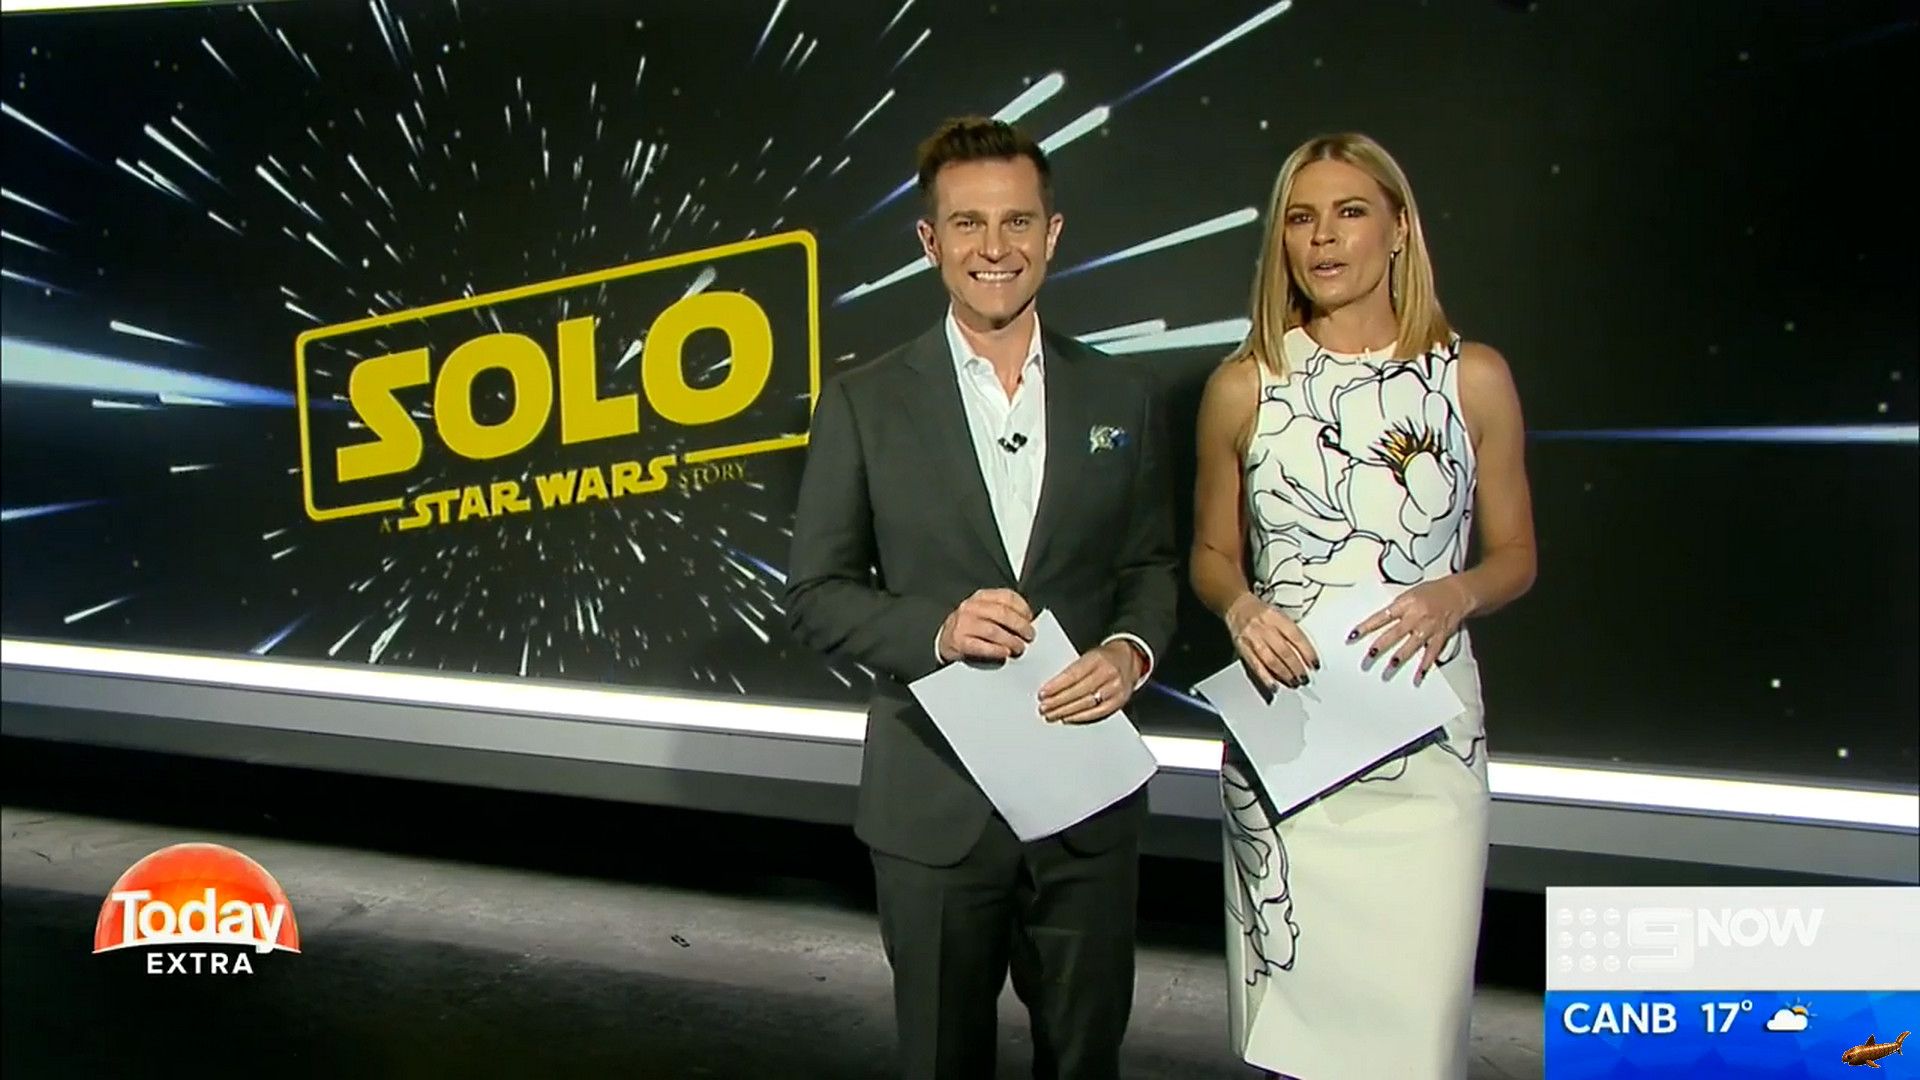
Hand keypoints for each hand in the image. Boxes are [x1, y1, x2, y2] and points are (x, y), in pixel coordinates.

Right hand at [938, 588, 1034, 662]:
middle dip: (1020, 626)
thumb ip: (1003, 613)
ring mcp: (964, 623)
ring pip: (994, 630)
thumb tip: (1027, 623)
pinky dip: (996, 650)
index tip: (1030, 619)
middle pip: (1002, 613)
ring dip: (1011, 640)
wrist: (945, 640)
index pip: (1007, 596)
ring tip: (1019, 648)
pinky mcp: (958, 641)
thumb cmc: (970, 627)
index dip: (1023, 608)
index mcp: (981, 596)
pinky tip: (1005, 653)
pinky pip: (981, 646)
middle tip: (1029, 636)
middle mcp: (971, 607)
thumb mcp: (985, 613)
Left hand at [1038, 641, 1137, 723]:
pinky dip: (1080, 717)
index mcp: (1097, 659)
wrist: (1129, 659)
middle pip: (1079, 691)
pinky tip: (1068, 718)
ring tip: (1052, 714)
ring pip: (1087, 704)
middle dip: (1058, 701)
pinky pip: (1098, 713)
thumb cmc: (1104, 658)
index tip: (1043, 693)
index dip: (1056, 686)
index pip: (1073, 675)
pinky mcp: (1119, 702)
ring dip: (1066, 711)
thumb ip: (1072, 670)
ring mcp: (1115, 689)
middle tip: (1044, 707)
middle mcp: (1108, 674)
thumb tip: (1050, 687)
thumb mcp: (1088, 655)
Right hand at [1224, 592, 1318, 690]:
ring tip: (1293, 682)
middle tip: (1304, 678)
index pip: (1296, 637)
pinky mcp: (1242, 649)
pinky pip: (1255, 666)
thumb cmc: (1262, 613)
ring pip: (1271, 660)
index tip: (1314, 665)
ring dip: (1284, 674)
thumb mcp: (1280, 615)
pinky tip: (1274, 686)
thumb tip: (1306, 657)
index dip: (1307, 653)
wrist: (1237, 606)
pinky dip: (1265, 678)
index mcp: (1277, 617)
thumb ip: (1292, 633)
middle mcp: (1264, 627)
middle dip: (1297, 668)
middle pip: (1284, 651)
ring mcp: (1252, 638)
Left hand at [1348, 577, 1476, 683]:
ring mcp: (1429, 627)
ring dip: (1401, 657)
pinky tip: (1418, 676)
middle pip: (1395, 632)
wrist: (1458, 593)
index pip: (1381, 616)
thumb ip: (1395, 609)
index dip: (1366, 626)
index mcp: (1405, 603)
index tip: (1353, 635)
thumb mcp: (1409, 594)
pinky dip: (1425, 665)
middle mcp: (1416, 615)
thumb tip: (1377, 622)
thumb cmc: (1431, 592)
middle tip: (1368, 656)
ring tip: (1389, 669)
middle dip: (1381, 645)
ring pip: (1413, 644)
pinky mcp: (1440, 636)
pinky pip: (1432, 652)